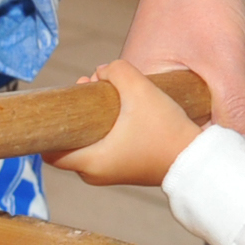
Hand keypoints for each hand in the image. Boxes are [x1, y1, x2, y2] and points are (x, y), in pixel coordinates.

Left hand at [50, 60, 202, 189]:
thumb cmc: (166, 130)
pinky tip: (121, 108)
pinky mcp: (124, 169)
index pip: (49, 148)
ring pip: (87, 142)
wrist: (196, 160)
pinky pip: (102, 147)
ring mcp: (109, 173)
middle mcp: (94, 174)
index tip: (64, 100)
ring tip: (109, 90)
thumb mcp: (140, 90)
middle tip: (92, 85)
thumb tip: (102, 71)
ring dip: (93, 117)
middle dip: (77, 111)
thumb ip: (117, 71)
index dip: (50, 121)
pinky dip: (105, 128)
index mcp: (89, 162)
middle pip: (69, 140)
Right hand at [122, 0, 244, 139]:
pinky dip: (233, 98)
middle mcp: (141, 93)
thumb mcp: (223, 60)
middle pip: (191, 132)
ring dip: (239, 111)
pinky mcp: (178, 70)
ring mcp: (161, 81)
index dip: (217, 146)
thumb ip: (234, 110)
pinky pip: (206, 98)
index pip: (175, 142)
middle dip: (234, 128)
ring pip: (203, 115)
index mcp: (136, 94)